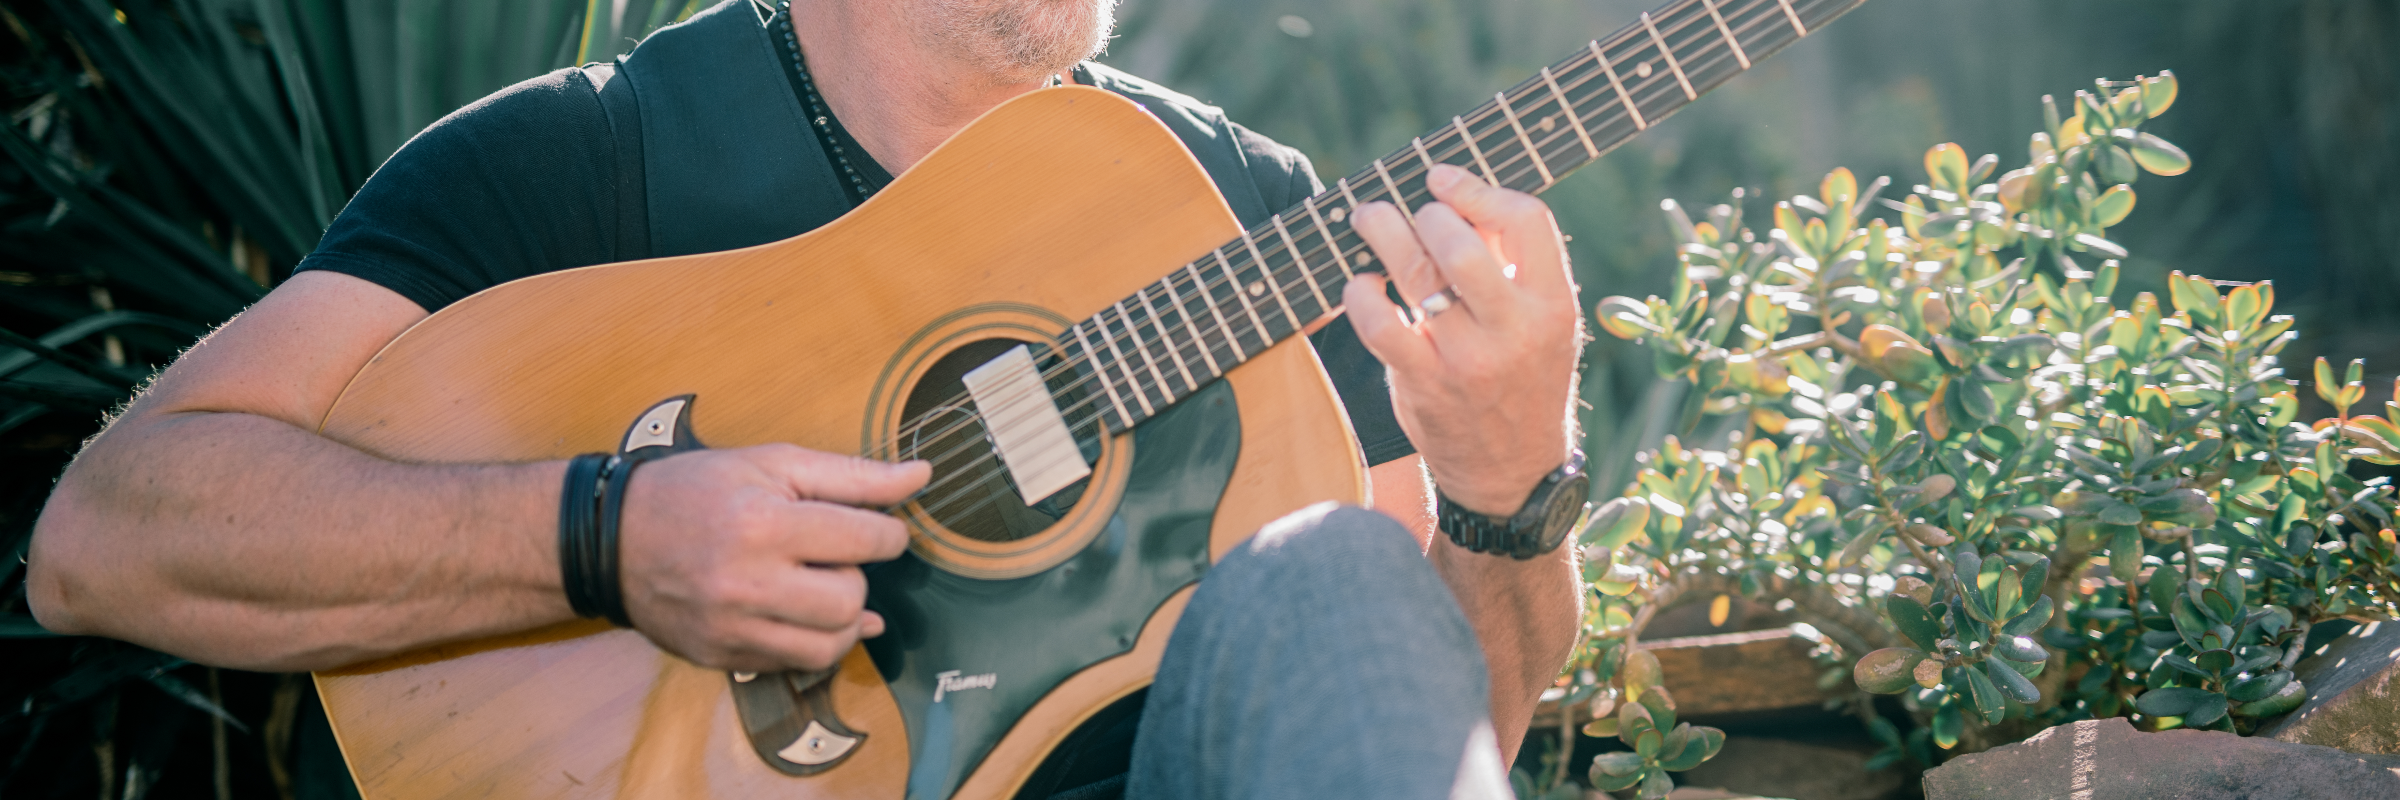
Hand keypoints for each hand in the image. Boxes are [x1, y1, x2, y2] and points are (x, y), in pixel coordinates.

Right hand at [615, 444, 928, 671]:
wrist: (611, 537)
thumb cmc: (697, 490)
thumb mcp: (772, 463)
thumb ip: (852, 474)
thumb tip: (921, 477)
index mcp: (764, 524)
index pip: (867, 539)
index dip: (888, 533)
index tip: (880, 530)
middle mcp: (747, 583)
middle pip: (850, 600)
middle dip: (857, 576)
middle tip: (832, 556)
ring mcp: (731, 628)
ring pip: (829, 646)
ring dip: (842, 617)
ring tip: (820, 587)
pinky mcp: (720, 658)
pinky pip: (794, 665)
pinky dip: (811, 642)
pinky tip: (802, 614)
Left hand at [1347, 163, 1580, 516]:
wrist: (1513, 472)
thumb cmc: (1523, 378)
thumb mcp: (1544, 322)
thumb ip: (1512, 263)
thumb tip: (1458, 195)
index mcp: (1553, 304)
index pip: (1526, 219)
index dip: (1478, 188)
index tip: (1442, 177)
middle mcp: (1514, 330)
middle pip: (1460, 242)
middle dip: (1424, 213)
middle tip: (1405, 209)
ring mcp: (1467, 359)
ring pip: (1416, 273)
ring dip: (1382, 233)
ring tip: (1367, 218)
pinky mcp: (1424, 384)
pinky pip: (1379, 324)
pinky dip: (1360, 294)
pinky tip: (1360, 284)